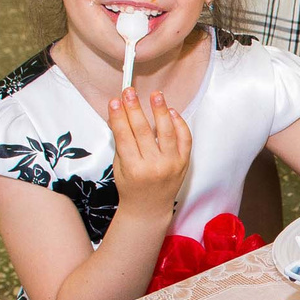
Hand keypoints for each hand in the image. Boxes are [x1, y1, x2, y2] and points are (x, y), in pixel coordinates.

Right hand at [109, 90, 192, 222]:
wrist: (150, 208)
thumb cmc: (131, 186)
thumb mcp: (119, 166)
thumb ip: (121, 142)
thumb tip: (118, 113)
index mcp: (134, 168)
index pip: (124, 136)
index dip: (118, 116)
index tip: (114, 101)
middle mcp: (154, 166)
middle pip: (143, 131)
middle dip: (135, 109)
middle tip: (129, 92)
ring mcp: (172, 164)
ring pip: (166, 132)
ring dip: (160, 111)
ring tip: (156, 95)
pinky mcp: (184, 163)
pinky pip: (184, 139)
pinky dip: (179, 124)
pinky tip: (171, 112)